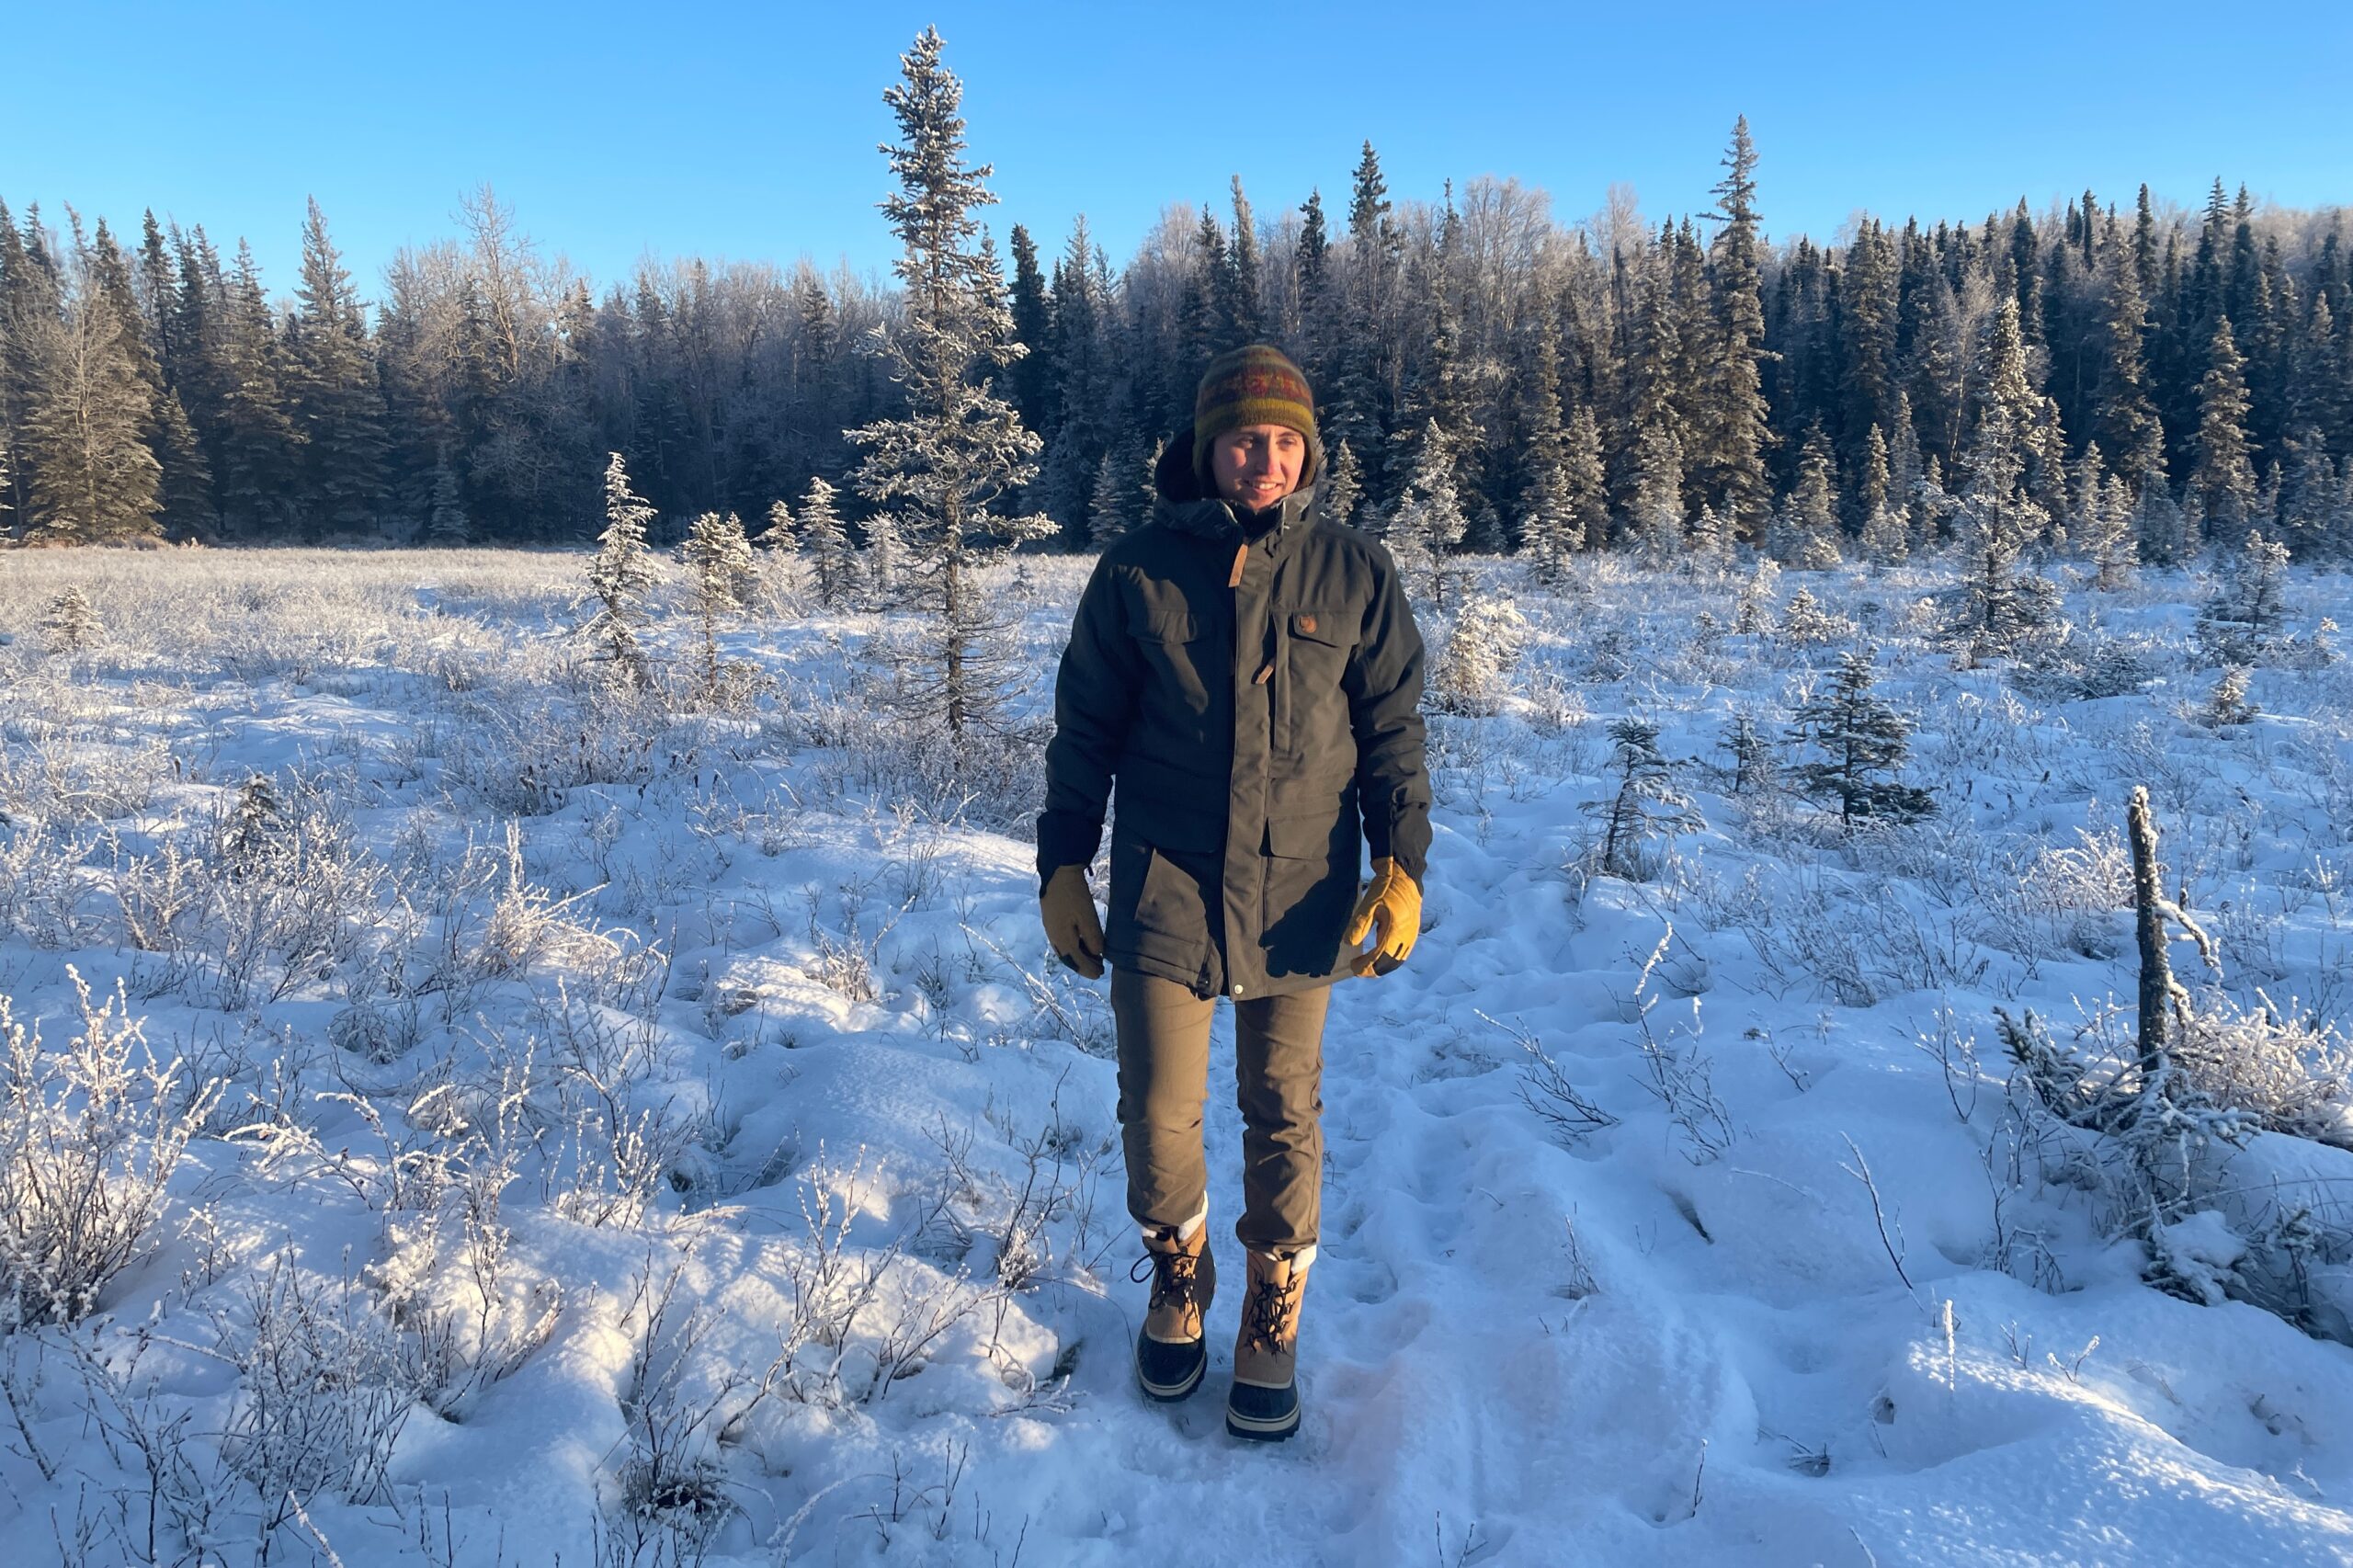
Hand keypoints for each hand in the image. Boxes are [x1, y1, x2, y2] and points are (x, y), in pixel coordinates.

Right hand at [1040, 864, 1104, 977]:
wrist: (1057, 874)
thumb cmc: (1075, 895)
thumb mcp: (1088, 917)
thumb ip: (1093, 938)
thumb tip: (1097, 954)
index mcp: (1063, 939)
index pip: (1077, 961)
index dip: (1089, 969)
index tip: (1100, 974)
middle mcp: (1054, 938)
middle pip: (1069, 959)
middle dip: (1083, 966)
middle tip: (1098, 970)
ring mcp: (1050, 929)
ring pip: (1064, 951)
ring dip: (1077, 957)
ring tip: (1091, 959)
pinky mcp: (1050, 922)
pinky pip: (1061, 942)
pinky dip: (1072, 948)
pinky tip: (1080, 945)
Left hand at [1342, 857, 1419, 977]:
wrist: (1406, 876)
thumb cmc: (1386, 888)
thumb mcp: (1369, 903)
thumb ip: (1360, 923)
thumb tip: (1349, 943)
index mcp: (1396, 931)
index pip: (1380, 958)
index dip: (1366, 966)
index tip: (1353, 966)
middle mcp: (1406, 937)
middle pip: (1389, 964)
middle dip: (1373, 969)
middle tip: (1357, 968)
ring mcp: (1411, 936)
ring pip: (1397, 960)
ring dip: (1382, 966)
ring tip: (1366, 964)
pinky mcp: (1412, 933)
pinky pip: (1401, 953)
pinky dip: (1389, 959)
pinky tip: (1379, 956)